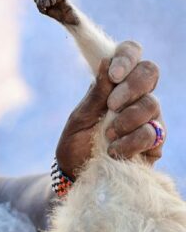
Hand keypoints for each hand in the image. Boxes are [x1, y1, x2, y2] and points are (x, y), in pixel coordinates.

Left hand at [55, 40, 161, 175]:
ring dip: (127, 119)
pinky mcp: (155, 142)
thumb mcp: (79, 119)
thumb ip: (94, 94)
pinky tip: (114, 151)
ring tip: (107, 136)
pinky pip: (151, 134)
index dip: (127, 57)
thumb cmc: (75, 145)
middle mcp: (136, 96)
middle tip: (112, 105)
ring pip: (152, 104)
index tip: (113, 74)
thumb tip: (105, 60)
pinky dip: (130, 142)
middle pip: (150, 72)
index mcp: (114, 84)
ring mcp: (148, 118)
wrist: (76, 177)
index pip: (131, 54)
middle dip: (131, 87)